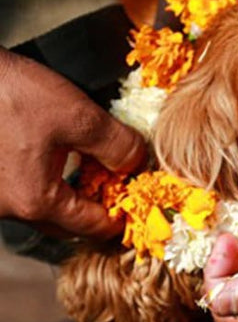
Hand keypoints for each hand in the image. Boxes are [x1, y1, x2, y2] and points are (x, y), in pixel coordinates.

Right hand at [0, 49, 145, 237]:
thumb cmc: (10, 94)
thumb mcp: (77, 116)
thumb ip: (115, 145)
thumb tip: (136, 163)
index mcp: (35, 200)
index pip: (92, 226)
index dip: (122, 216)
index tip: (140, 201)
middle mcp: (7, 207)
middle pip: (65, 224)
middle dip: (95, 209)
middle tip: (118, 186)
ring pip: (40, 208)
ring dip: (68, 195)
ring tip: (92, 169)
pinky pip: (19, 192)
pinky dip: (44, 183)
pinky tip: (56, 157)